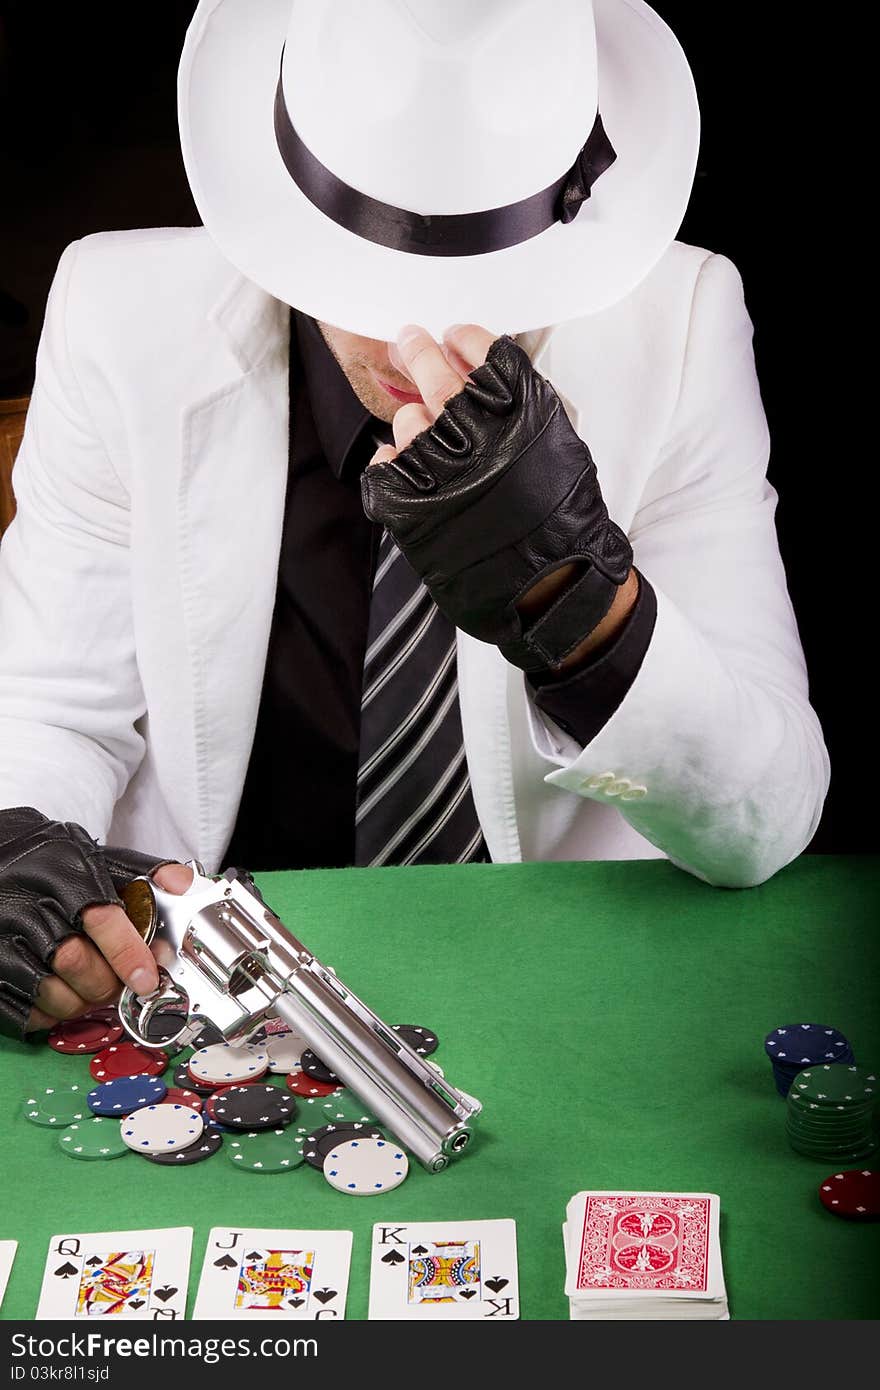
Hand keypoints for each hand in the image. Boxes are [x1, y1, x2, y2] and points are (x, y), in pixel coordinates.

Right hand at [0, 806, 192, 1037]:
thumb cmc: (52, 861)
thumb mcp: (97, 855)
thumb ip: (144, 873)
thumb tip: (187, 887)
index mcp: (62, 871)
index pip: (101, 918)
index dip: (129, 954)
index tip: (147, 979)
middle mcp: (27, 903)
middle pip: (75, 961)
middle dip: (107, 983)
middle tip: (120, 985)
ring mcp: (2, 936)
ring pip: (50, 991)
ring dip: (80, 1002)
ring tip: (92, 990)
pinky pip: (25, 1009)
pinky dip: (50, 1013)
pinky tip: (61, 995)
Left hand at [362, 325, 632, 672]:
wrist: (550, 581)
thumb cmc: (562, 514)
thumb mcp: (560, 441)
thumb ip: (525, 402)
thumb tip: (482, 369)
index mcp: (518, 405)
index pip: (478, 347)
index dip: (461, 339)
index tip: (452, 337)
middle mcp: (474, 426)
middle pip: (432, 369)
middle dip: (417, 350)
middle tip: (408, 341)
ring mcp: (436, 463)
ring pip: (408, 420)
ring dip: (416, 423)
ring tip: (434, 443)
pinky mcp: (407, 501)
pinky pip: (386, 465)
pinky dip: (393, 464)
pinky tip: (407, 471)